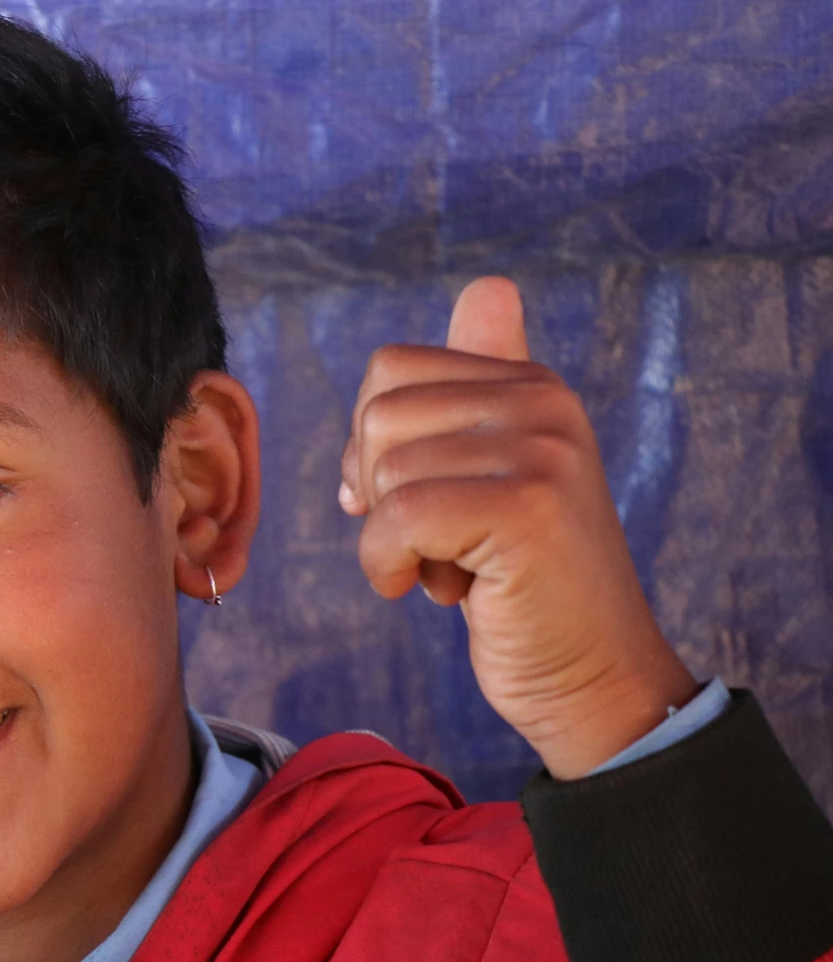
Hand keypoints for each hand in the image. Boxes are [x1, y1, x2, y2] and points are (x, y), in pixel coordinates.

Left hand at [340, 276, 695, 778]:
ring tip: (454, 567)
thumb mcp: (492, 476)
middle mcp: (543, 402)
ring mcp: (540, 451)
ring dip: (393, 539)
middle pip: (377, 416)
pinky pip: (397, 519)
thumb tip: (486, 288)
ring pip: (385, 470)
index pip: (390, 369)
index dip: (372, 446)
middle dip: (380, 494)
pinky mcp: (525, 508)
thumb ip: (474, 391)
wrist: (590, 673)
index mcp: (530, 384)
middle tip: (437, 542)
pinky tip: (435, 592)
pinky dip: (390, 567)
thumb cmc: (522, 583)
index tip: (408, 501)